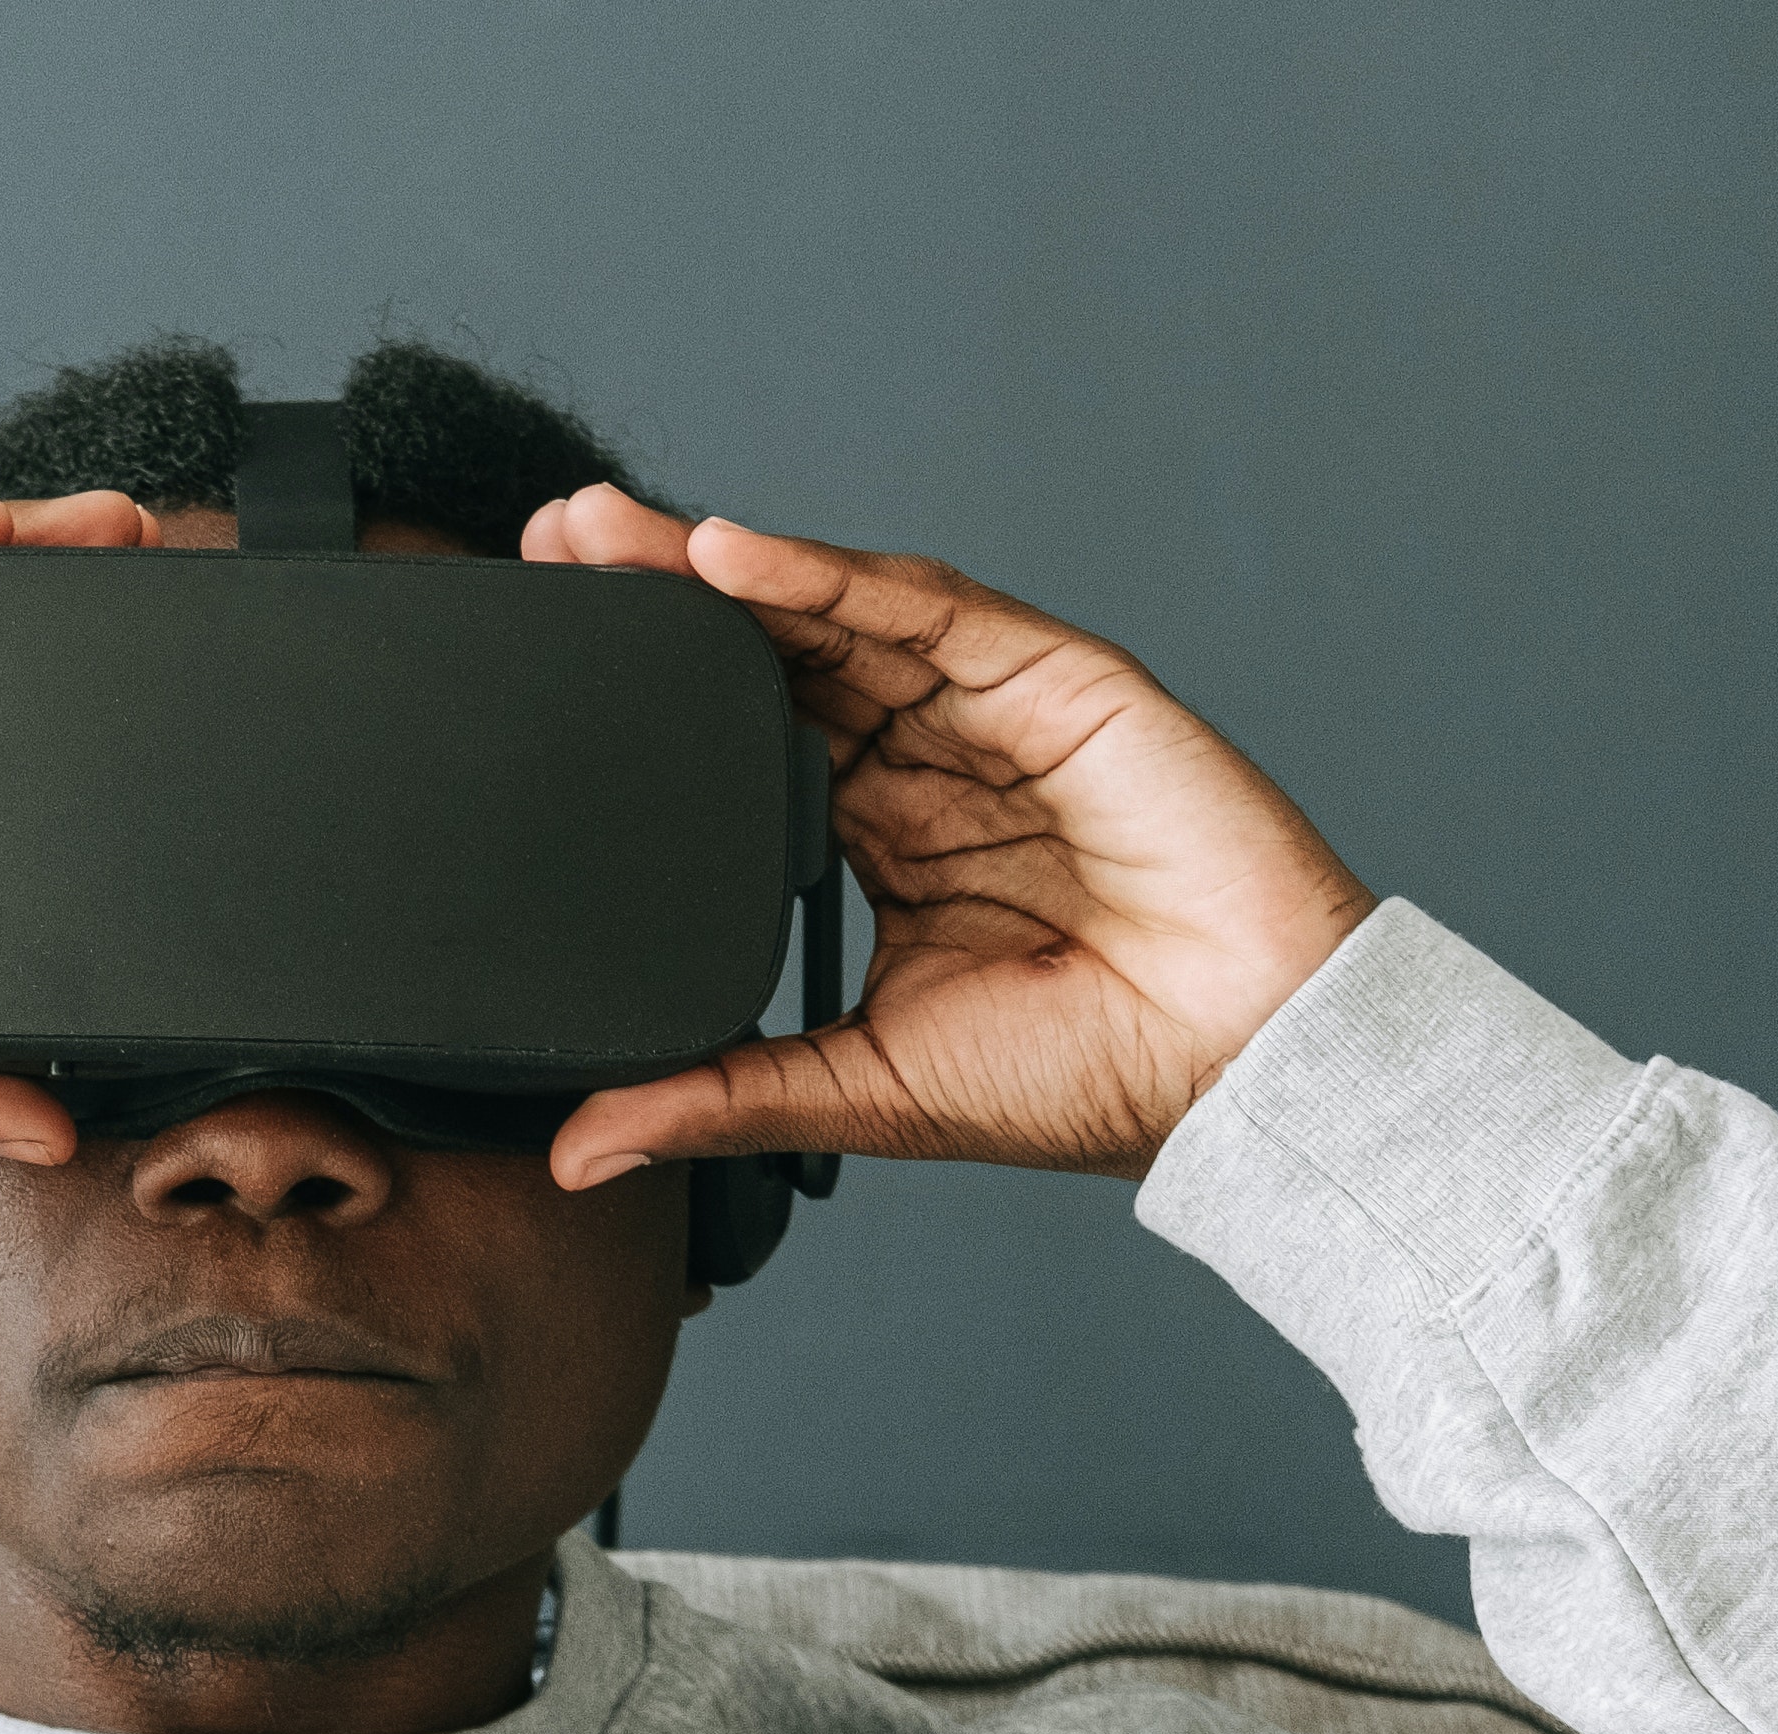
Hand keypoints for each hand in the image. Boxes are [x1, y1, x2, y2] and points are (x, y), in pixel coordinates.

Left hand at [511, 488, 1377, 1186]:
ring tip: (604, 533)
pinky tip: (732, 554)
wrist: (1236, 1072)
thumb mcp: (855, 1089)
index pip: (744, 741)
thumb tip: (573, 1156)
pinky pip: (924, 613)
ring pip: (833, 613)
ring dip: (716, 568)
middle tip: (549, 548)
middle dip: (660, 598)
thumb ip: (715, 1100)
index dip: (649, 698)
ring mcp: (991, 714)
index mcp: (883, 840)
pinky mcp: (1055, 682)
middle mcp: (930, 763)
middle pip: (774, 655)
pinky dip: (826, 577)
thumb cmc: (1085, 1079)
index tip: (541, 664)